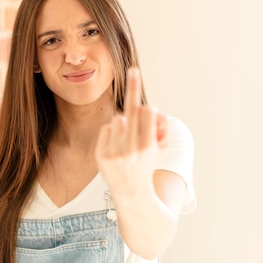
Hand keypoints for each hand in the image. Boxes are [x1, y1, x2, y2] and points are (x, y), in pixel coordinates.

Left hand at [95, 67, 168, 197]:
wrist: (132, 192)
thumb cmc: (148, 164)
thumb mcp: (162, 148)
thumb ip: (161, 126)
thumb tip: (151, 108)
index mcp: (148, 147)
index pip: (147, 113)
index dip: (148, 105)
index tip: (144, 91)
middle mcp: (131, 149)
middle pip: (132, 111)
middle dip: (134, 88)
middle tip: (133, 70)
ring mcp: (114, 153)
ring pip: (118, 118)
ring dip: (124, 121)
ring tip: (127, 136)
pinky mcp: (101, 155)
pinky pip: (107, 128)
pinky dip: (112, 131)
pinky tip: (116, 143)